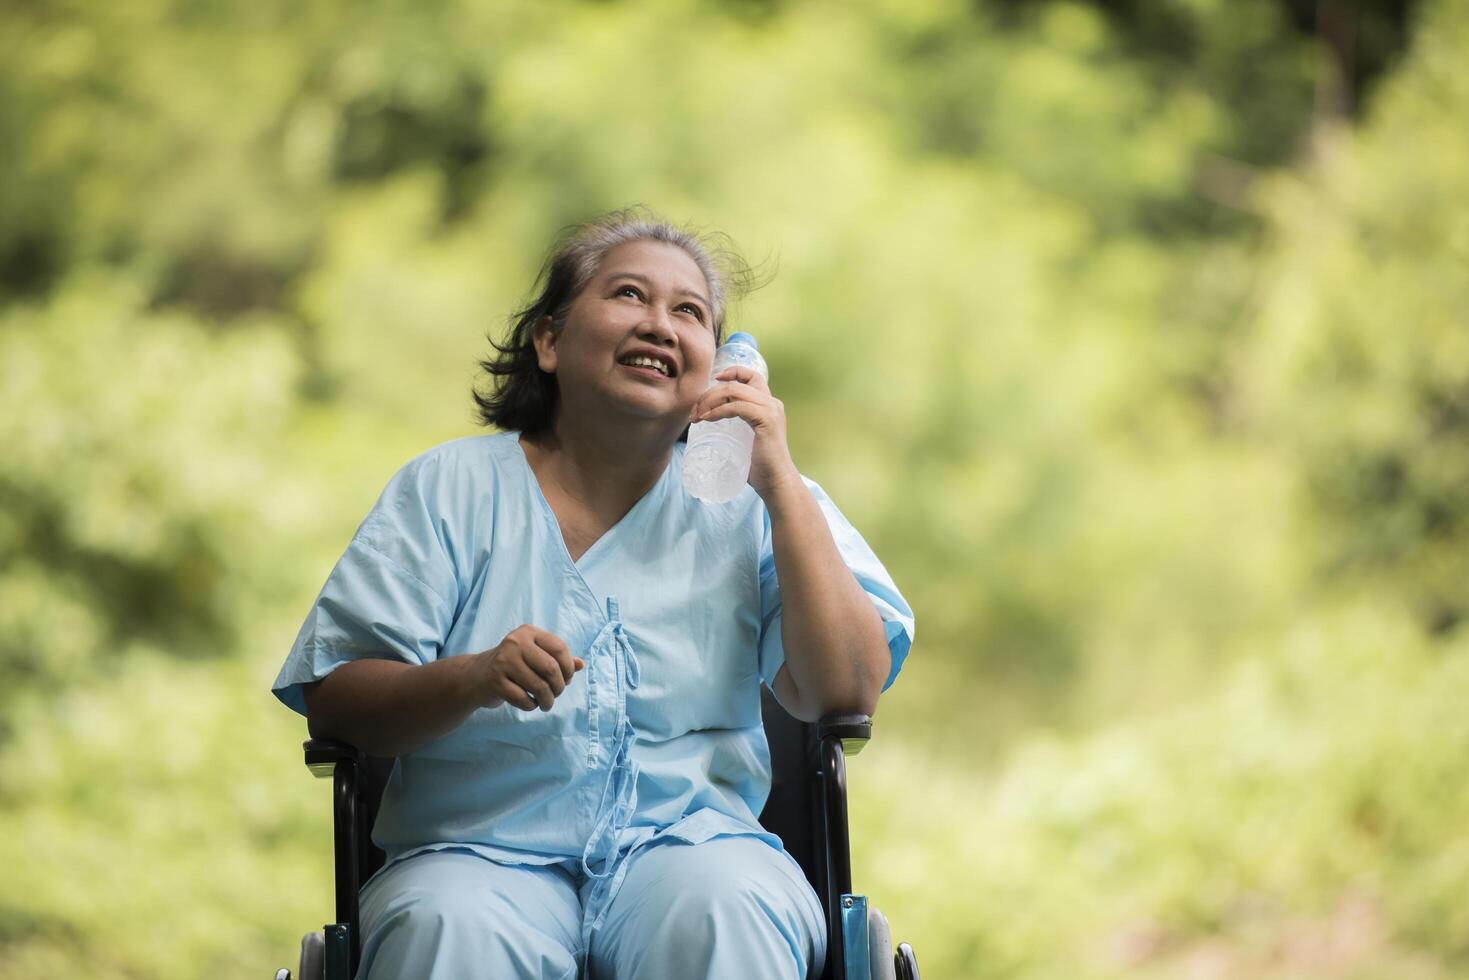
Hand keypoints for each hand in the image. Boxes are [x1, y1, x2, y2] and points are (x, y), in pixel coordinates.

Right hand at [473, 625, 583, 711]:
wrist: (477, 675)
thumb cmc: (514, 664)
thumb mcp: (534, 655)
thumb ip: (557, 659)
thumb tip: (581, 665)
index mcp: (528, 632)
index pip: (559, 648)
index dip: (568, 668)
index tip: (567, 680)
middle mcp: (515, 642)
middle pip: (551, 669)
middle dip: (559, 687)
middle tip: (556, 695)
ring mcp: (503, 661)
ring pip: (539, 686)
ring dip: (547, 700)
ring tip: (546, 703)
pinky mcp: (495, 681)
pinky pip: (523, 699)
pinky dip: (531, 705)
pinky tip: (530, 703)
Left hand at [689, 365, 800, 498]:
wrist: (776, 481)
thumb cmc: (760, 466)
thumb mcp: (747, 438)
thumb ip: (738, 424)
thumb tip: (710, 420)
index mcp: (769, 404)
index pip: (752, 376)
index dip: (732, 372)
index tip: (714, 381)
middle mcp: (772, 403)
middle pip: (736, 384)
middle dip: (709, 394)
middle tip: (694, 412)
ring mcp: (770, 410)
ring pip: (734, 391)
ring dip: (710, 401)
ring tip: (697, 416)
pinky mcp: (767, 420)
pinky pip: (737, 406)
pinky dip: (718, 411)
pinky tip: (707, 419)